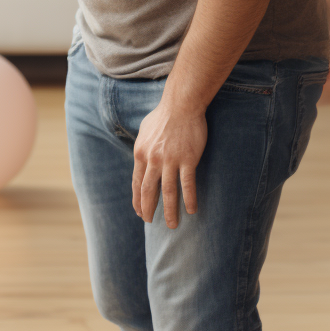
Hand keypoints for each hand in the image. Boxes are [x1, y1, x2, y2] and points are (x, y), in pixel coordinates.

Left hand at [132, 102, 206, 228]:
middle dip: (148, 208)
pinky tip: (192, 211)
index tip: (139, 211)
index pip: (137, 182)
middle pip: (149, 190)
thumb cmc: (163, 117)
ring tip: (171, 225)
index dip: (138, 199)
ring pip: (168, 192)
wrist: (180, 106)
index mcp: (140, 153)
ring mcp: (169, 160)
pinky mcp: (187, 159)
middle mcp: (152, 159)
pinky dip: (189, 199)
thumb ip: (143, 148)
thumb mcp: (144, 132)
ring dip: (169, 211)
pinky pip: (187, 184)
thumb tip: (140, 159)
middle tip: (149, 222)